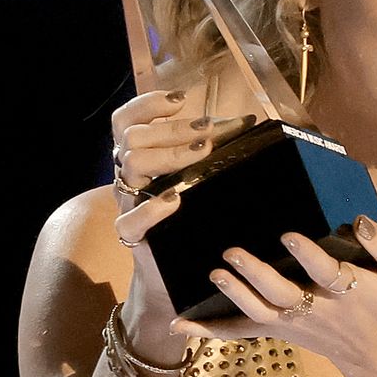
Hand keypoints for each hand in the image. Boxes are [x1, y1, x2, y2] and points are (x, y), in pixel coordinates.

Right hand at [108, 89, 216, 361]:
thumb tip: (249, 123)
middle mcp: (129, 178)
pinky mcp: (134, 237)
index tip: (182, 99)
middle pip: (133, 137)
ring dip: (168, 154)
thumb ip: (213, 151)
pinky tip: (176, 200)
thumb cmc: (195, 220)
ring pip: (131, 164)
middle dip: (174, 128)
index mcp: (140, 158)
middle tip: (209, 132)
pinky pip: (131, 219)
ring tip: (201, 154)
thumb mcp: (202, 180)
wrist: (179, 276)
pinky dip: (153, 208)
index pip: (126, 120)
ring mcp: (129, 205)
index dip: (148, 105)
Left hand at [172, 217, 376, 376]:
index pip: (326, 273)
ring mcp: (292, 323)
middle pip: (283, 295)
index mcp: (347, 291)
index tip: (290, 235)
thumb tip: (360, 221)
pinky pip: (241, 332)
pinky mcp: (277, 329)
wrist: (376, 351)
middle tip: (232, 252)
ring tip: (214, 272)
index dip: (308, 256)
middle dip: (257, 275)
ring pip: (259, 313)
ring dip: (235, 295)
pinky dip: (209, 331)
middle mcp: (316, 309)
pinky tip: (177, 324)